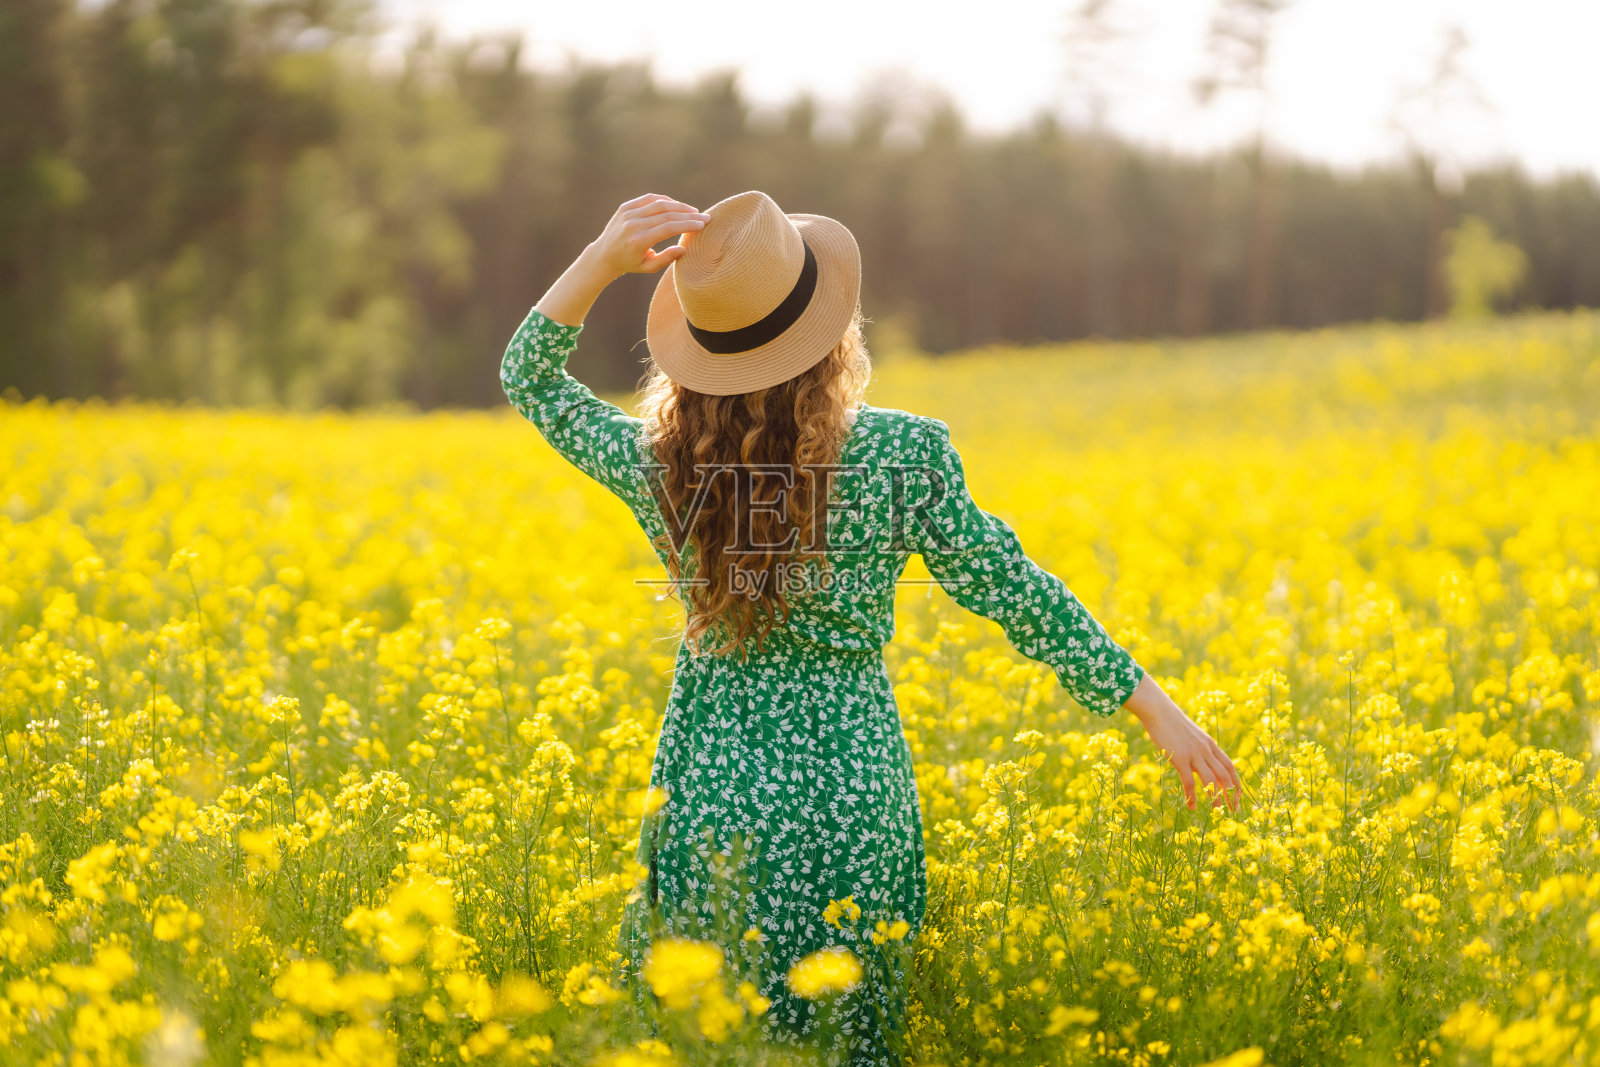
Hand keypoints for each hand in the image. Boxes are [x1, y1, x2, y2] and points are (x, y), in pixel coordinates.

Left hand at [534, 194, 710, 325]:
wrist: (603, 255)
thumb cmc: (629, 264)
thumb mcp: (648, 267)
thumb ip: (666, 258)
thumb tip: (684, 248)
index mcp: (639, 240)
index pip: (669, 227)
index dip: (688, 224)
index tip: (702, 225)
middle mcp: (633, 224)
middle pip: (667, 214)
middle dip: (688, 215)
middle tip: (705, 217)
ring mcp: (628, 213)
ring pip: (659, 204)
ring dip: (679, 206)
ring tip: (693, 211)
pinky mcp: (625, 207)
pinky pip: (649, 199)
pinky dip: (665, 201)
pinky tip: (677, 206)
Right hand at [1123, 673, 1241, 811]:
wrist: (1159, 711)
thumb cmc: (1171, 723)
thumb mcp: (1191, 736)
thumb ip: (1198, 750)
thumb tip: (1199, 766)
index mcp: (1210, 745)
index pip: (1229, 766)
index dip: (1236, 782)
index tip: (1238, 796)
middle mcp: (1206, 750)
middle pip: (1225, 776)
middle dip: (1231, 794)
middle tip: (1233, 810)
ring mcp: (1194, 754)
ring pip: (1211, 780)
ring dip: (1215, 798)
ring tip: (1216, 811)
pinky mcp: (1180, 758)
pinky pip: (1189, 781)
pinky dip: (1192, 795)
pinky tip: (1191, 805)